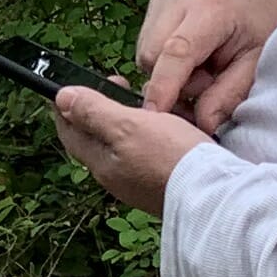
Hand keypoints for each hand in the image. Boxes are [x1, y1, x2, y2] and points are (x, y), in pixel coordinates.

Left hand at [53, 87, 210, 214]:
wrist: (215, 195)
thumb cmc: (172, 158)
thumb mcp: (127, 126)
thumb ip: (93, 112)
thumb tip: (61, 98)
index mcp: (100, 162)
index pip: (69, 130)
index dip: (68, 103)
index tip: (80, 81)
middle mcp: (115, 176)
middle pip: (95, 137)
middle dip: (100, 108)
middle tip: (118, 84)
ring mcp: (138, 182)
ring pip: (122, 144)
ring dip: (127, 119)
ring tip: (145, 101)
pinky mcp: (161, 183)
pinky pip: (146, 153)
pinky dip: (149, 134)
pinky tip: (165, 125)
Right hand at [135, 0, 276, 131]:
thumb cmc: (268, 28)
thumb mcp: (257, 65)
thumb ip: (229, 95)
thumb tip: (201, 124)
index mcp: (210, 9)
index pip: (175, 52)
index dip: (163, 86)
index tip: (155, 116)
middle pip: (152, 56)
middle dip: (172, 82)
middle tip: (208, 83)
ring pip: (145, 53)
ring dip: (167, 72)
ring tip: (203, 68)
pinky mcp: (157, 2)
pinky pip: (147, 44)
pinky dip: (164, 61)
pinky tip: (192, 57)